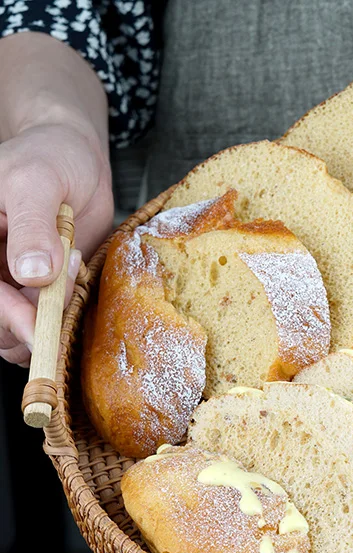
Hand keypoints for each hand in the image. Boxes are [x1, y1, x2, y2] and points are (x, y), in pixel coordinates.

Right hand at [0, 115, 112, 365]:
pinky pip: (51, 319)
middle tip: (70, 278)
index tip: (39, 328)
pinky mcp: (44, 289)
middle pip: (1, 322)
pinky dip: (68, 313)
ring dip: (55, 317)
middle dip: (36, 318)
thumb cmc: (49, 156)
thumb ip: (33, 227)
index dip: (8, 316)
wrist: (77, 159)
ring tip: (74, 265)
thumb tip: (33, 274)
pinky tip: (78, 276)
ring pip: (25, 329)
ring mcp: (14, 281)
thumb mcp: (36, 181)